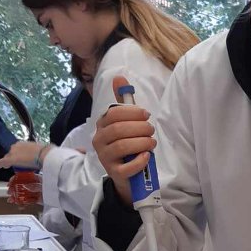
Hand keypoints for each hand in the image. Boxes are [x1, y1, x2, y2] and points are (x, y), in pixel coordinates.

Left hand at [0, 141, 48, 170]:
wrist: (44, 154)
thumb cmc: (46, 153)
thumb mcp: (41, 152)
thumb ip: (38, 153)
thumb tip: (42, 156)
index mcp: (23, 143)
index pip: (15, 150)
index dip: (15, 155)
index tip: (17, 159)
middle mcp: (16, 146)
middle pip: (10, 155)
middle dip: (10, 160)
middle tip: (12, 166)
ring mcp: (13, 152)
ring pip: (6, 159)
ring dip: (5, 163)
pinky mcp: (10, 159)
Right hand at [92, 74, 155, 205]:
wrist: (126, 173)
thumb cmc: (126, 143)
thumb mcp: (124, 121)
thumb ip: (122, 101)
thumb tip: (119, 77)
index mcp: (102, 125)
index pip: (113, 113)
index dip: (132, 112)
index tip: (146, 115)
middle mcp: (99, 140)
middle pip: (118, 129)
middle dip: (140, 127)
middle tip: (151, 130)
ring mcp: (105, 157)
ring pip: (123, 146)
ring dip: (142, 142)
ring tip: (151, 142)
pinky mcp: (114, 173)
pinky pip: (127, 167)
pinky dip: (140, 160)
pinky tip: (147, 156)